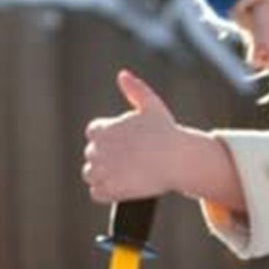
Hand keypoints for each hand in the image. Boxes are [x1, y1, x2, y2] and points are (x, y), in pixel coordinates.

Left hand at [82, 70, 184, 202]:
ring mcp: (102, 171)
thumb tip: (123, 75)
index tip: (124, 142)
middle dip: (107, 157)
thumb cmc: (166, 132)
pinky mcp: (109, 190)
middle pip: (92, 154)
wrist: (177, 159)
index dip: (108, 138)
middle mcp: (98, 150)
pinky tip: (121, 187)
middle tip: (129, 160)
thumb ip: (135, 90)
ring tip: (123, 174)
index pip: (94, 133)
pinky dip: (105, 191)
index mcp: (103, 130)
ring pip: (90, 174)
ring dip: (102, 175)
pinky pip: (96, 193)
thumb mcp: (151, 106)